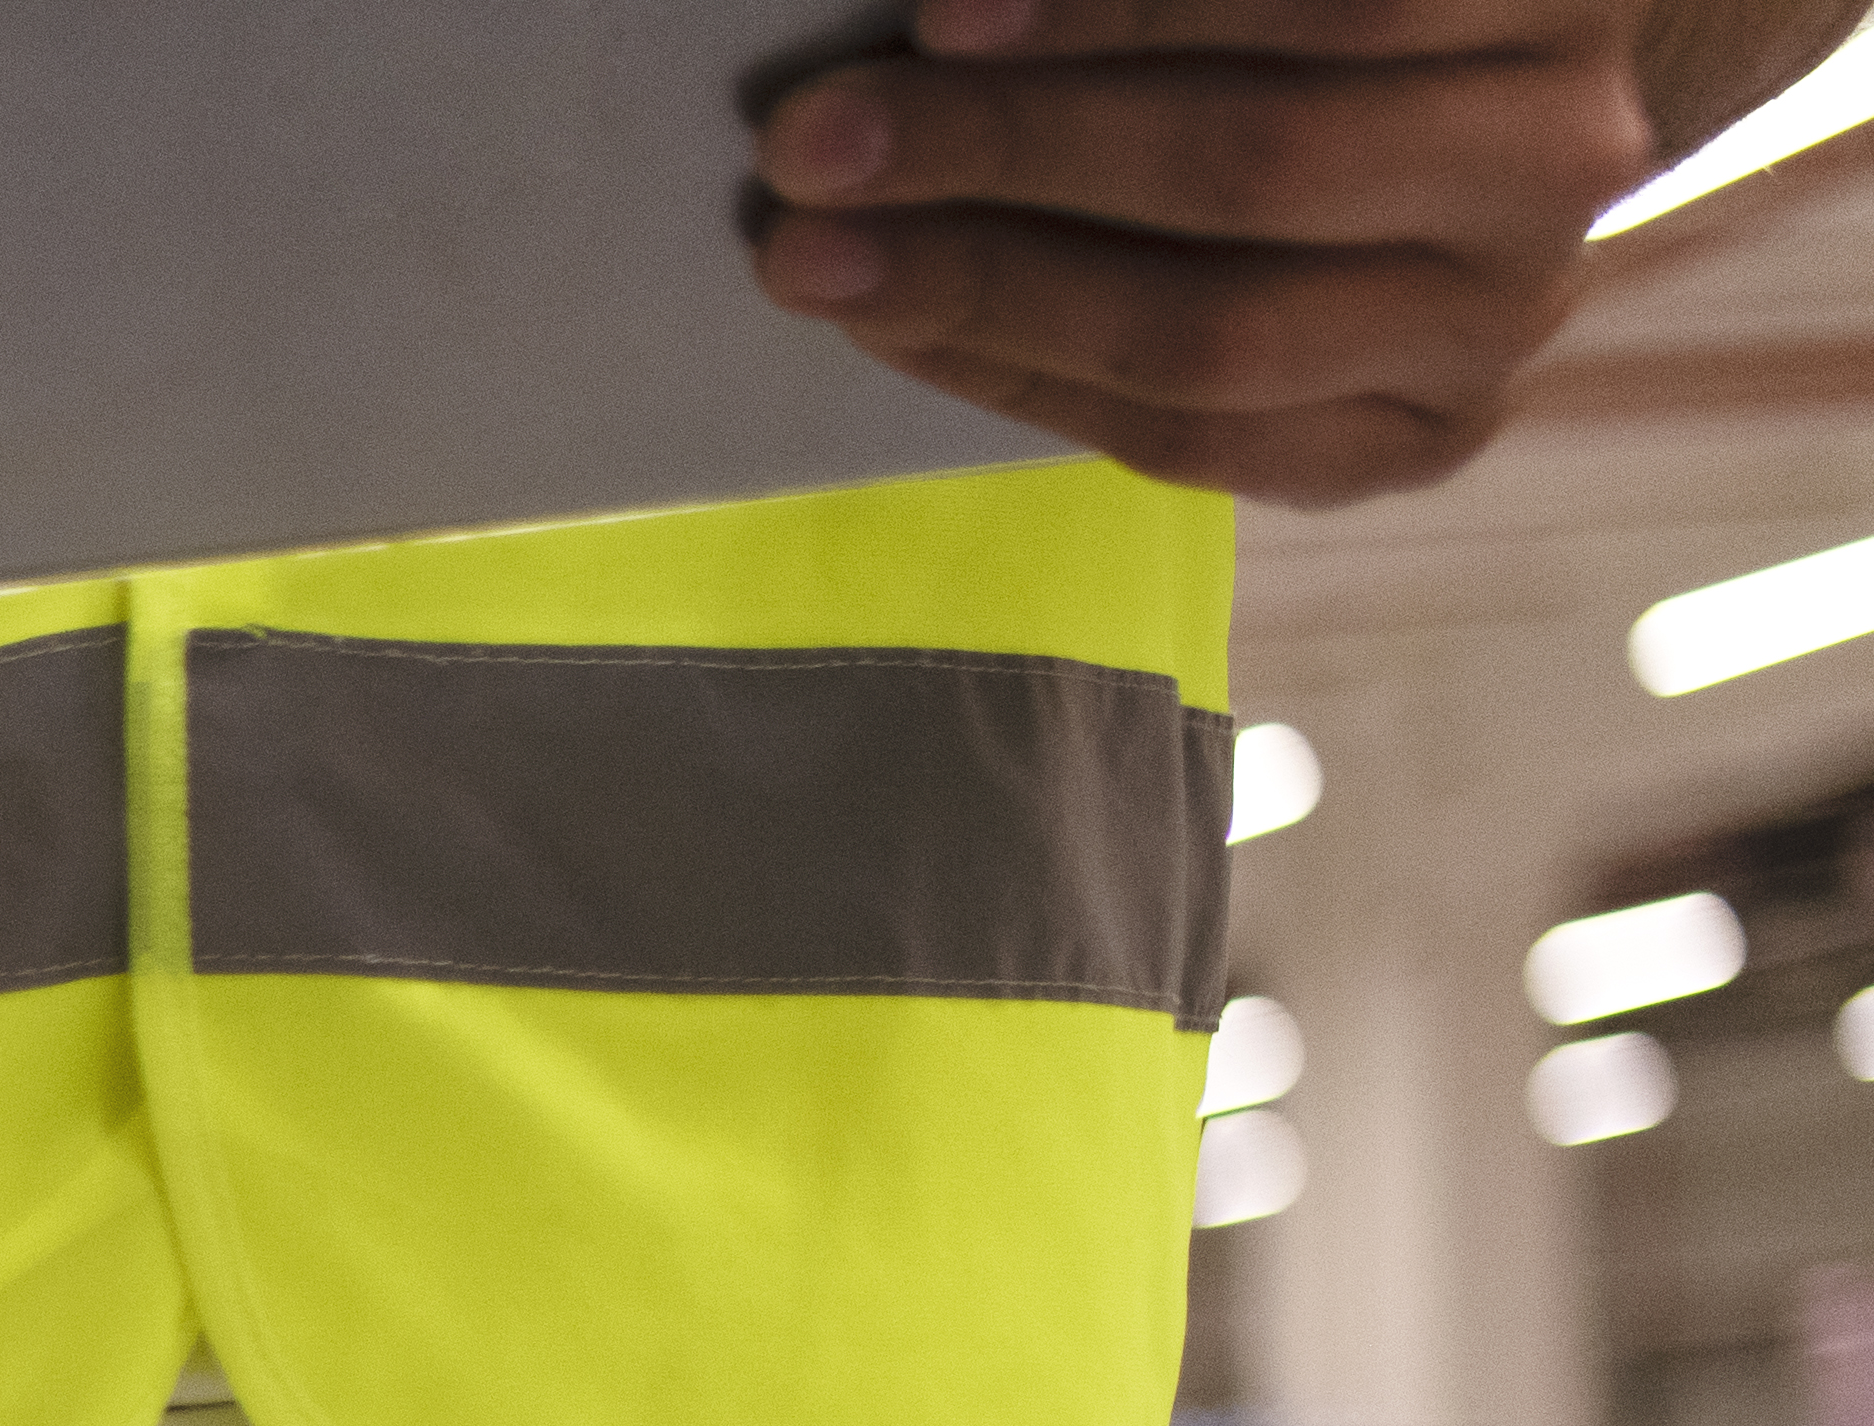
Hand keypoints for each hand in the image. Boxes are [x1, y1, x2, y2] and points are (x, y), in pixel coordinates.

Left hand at [743, 0, 1836, 504]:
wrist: (1460, 128)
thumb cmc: (1314, 20)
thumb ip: (1143, 5)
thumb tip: (955, 23)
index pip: (1331, 3)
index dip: (1111, 12)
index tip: (936, 18)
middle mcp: (1555, 150)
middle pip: (1255, 164)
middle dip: (1007, 149)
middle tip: (812, 140)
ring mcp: (1502, 314)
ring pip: (1212, 330)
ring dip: (983, 288)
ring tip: (814, 253)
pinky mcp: (1421, 436)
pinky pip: (1188, 440)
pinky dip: (1019, 376)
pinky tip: (900, 324)